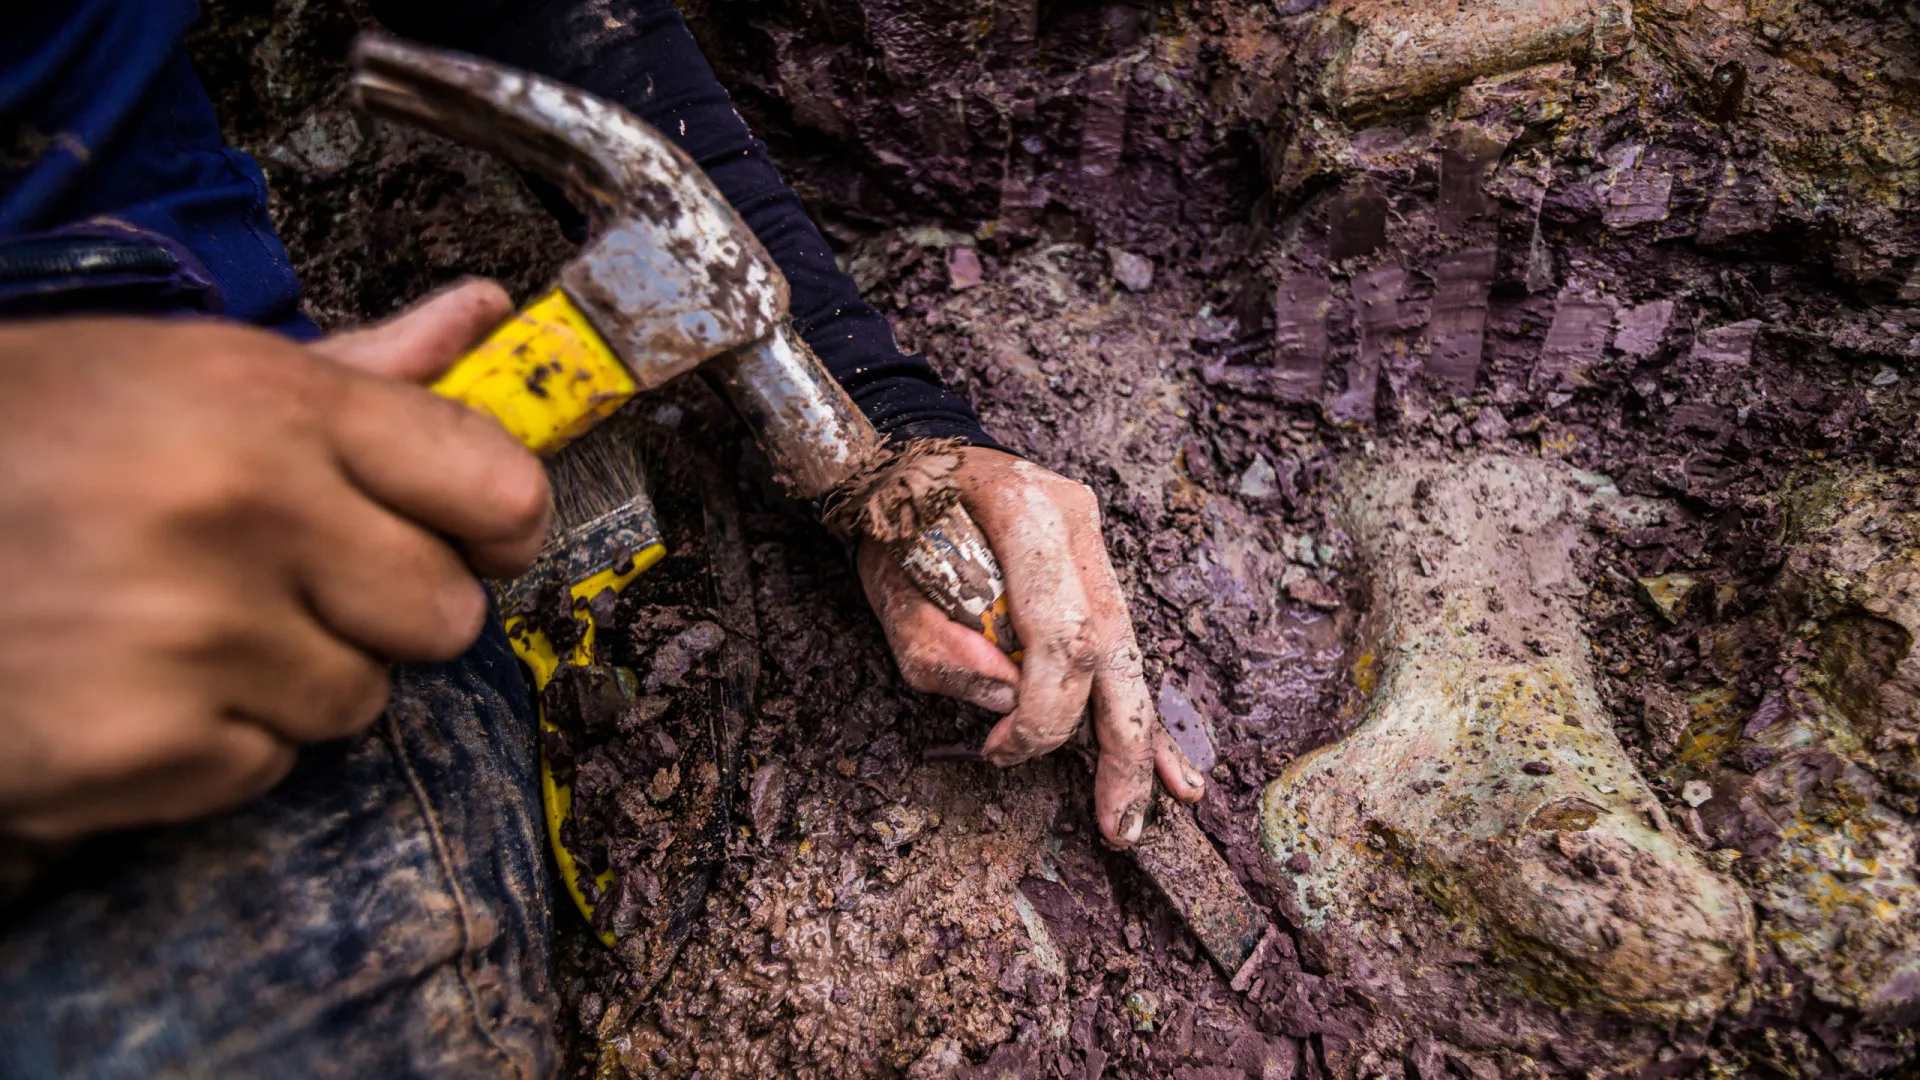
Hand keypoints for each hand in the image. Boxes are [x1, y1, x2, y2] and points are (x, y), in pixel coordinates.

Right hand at [0, 281, 548, 839]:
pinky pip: (271, 766)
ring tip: (181, 622)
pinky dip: (215, 742)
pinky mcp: (146, 751)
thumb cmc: (20, 440)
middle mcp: (243, 514)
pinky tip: (134, 682)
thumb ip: (353, 370)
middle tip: (287, 574)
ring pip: (362, 697)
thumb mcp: (182, 371)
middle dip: (383, 605)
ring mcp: (196, 640)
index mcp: (265, 404)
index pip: (494, 484)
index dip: (497, 519)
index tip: (472, 529)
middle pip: (447, 612)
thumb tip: (482, 321)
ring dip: (294, 675)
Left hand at [857, 446, 1203, 847]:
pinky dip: (1134, 710)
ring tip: (1141, 813)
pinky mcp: (1095, 567)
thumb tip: (1005, 702)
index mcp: (1025, 511)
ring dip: (1135, 741)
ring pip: (1129, 652)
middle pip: (1113, 647)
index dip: (1045, 710)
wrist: (908, 460)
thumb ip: (937, 644)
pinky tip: (1172, 771)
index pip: (1063, 634)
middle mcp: (1075, 520)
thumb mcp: (888, 583)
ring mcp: (1093, 540)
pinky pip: (1121, 647)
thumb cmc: (892, 522)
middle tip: (1118, 826)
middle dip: (1119, 745)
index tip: (1000, 750)